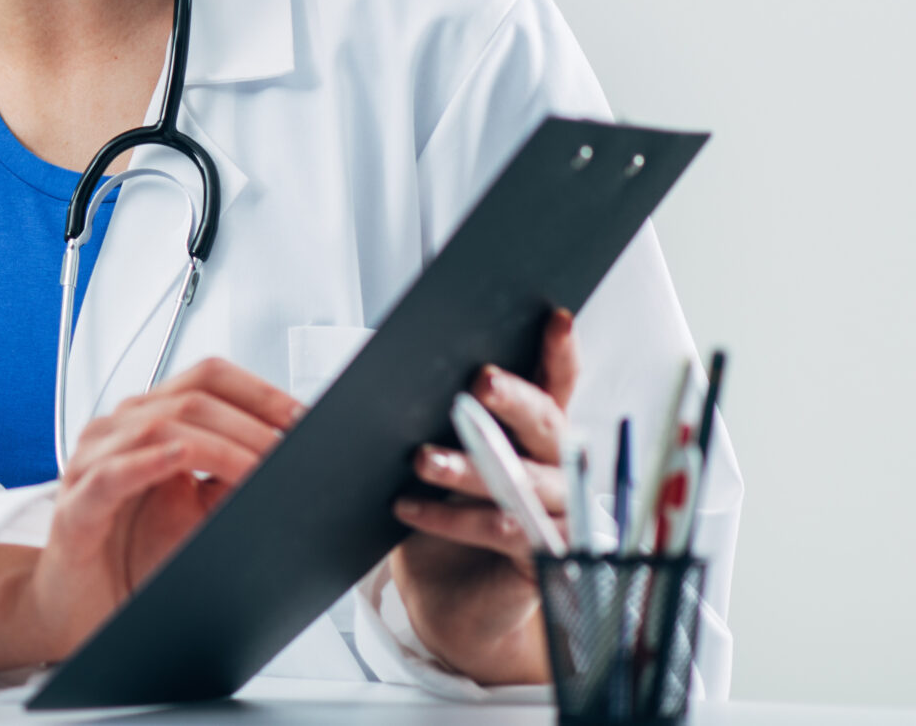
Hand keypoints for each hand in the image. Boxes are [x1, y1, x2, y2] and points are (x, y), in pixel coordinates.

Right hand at [0, 358, 302, 673]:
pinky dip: (147, 463)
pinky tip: (177, 461)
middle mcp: (118, 431)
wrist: (81, 607)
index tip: (302, 418)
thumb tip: (285, 457)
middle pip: (190, 399)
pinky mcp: (77, 507)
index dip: (258, 392)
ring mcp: (92, 464)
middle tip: (291, 452)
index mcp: (148, 421)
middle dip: (250, 424)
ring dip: (219, 446)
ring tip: (256, 469)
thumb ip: (229, 477)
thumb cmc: (132, 554)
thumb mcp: (198, 511)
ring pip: (158, 427)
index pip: (206, 379)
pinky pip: (110, 475)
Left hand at [390, 308, 577, 684]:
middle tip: (480, 381)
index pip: (556, 383)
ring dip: (469, 467)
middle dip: (514, 399)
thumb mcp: (432, 456)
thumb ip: (419, 418)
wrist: (451, 598)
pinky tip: (408, 508)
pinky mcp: (540, 558)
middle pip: (547, 423)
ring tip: (421, 458)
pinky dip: (448, 518)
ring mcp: (555, 513)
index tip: (556, 317)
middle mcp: (555, 466)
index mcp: (535, 431)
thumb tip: (355, 380)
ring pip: (519, 480)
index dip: (560, 352)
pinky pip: (499, 529)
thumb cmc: (445, 514)